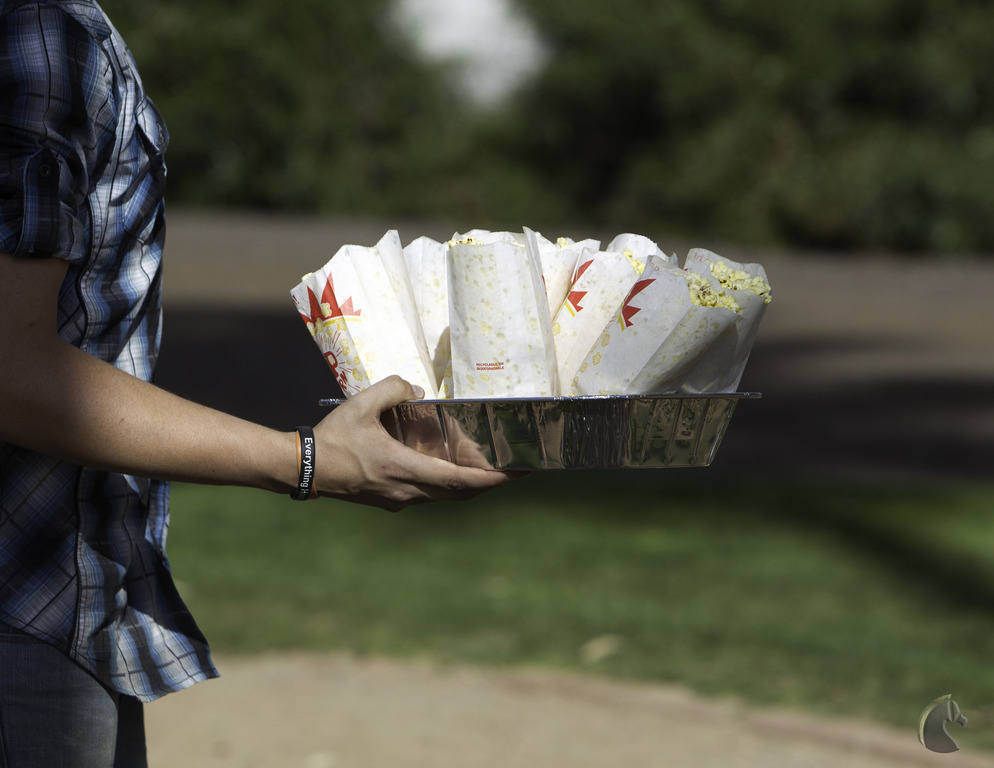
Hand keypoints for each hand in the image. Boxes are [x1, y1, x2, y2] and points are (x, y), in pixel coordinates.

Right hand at [312, 376, 518, 510]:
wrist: (305, 468)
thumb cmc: (333, 438)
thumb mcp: (362, 404)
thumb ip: (393, 388)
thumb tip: (416, 391)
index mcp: (404, 469)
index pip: (458, 480)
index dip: (491, 479)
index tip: (514, 474)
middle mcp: (407, 490)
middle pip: (459, 493)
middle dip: (489, 483)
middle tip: (514, 470)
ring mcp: (399, 499)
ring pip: (445, 496)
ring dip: (468, 485)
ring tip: (489, 469)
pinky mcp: (391, 501)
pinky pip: (430, 495)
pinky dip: (448, 485)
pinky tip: (452, 470)